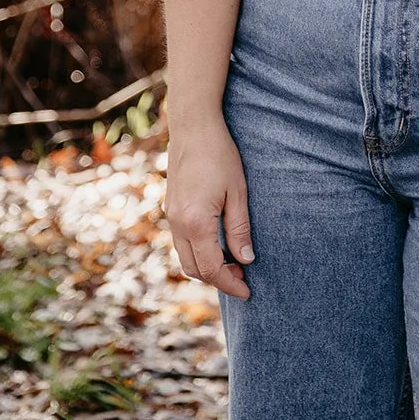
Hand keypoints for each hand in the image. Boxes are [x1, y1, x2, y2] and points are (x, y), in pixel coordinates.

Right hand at [163, 117, 254, 300]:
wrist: (193, 127)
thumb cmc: (220, 155)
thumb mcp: (238, 193)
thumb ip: (240, 230)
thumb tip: (246, 260)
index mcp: (196, 223)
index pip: (212, 268)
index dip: (230, 284)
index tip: (248, 292)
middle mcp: (177, 224)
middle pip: (194, 269)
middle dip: (218, 279)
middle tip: (243, 276)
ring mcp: (170, 216)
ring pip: (185, 257)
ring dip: (206, 266)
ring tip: (232, 260)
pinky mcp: (170, 207)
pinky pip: (181, 241)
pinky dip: (197, 251)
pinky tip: (217, 242)